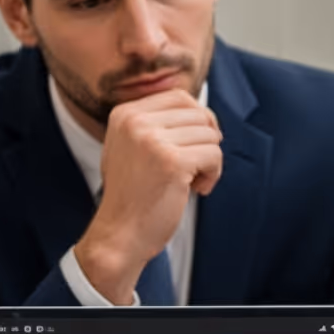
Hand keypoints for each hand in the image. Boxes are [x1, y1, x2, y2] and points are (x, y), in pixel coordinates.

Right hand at [73, 90, 222, 302]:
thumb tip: (200, 110)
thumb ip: (155, 125)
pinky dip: (213, 174)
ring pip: (210, 135)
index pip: (179, 97)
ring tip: (192, 182)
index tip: (196, 145)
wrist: (120, 235)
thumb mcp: (131, 149)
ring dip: (209, 161)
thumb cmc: (132, 197)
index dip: (198, 119)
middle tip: (195, 167)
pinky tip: (198, 190)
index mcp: (125, 114)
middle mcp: (136, 122)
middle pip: (198, 114)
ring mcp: (153, 141)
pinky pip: (214, 154)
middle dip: (205, 141)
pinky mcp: (172, 162)